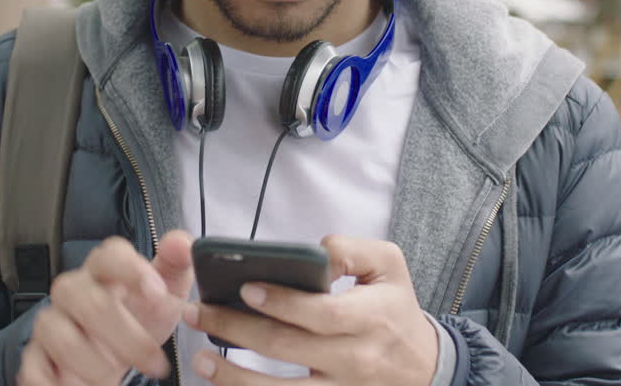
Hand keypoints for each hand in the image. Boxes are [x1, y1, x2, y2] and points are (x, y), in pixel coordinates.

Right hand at [18, 230, 194, 385]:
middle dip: (126, 337)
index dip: (132, 270)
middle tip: (155, 362)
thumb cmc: (140, 314)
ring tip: (114, 379)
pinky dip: (51, 383)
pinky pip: (33, 367)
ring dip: (92, 362)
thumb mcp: (168, 290)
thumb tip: (183, 243)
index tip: (157, 293)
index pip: (109, 255)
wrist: (118, 351)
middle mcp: (74, 290)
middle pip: (88, 301)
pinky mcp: (37, 354)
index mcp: (105, 270)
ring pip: (58, 333)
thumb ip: (178, 263)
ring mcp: (52, 321)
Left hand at [181, 235, 438, 384]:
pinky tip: (224, 385)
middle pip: (287, 348)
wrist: (424, 368)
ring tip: (200, 359)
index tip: (245, 287)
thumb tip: (314, 253)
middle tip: (196, 312)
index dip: (281, 302)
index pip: (320, 313)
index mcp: (371, 318)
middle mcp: (355, 359)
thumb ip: (351, 250)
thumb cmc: (396, 309)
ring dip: (233, 376)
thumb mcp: (389, 266)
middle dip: (236, 329)